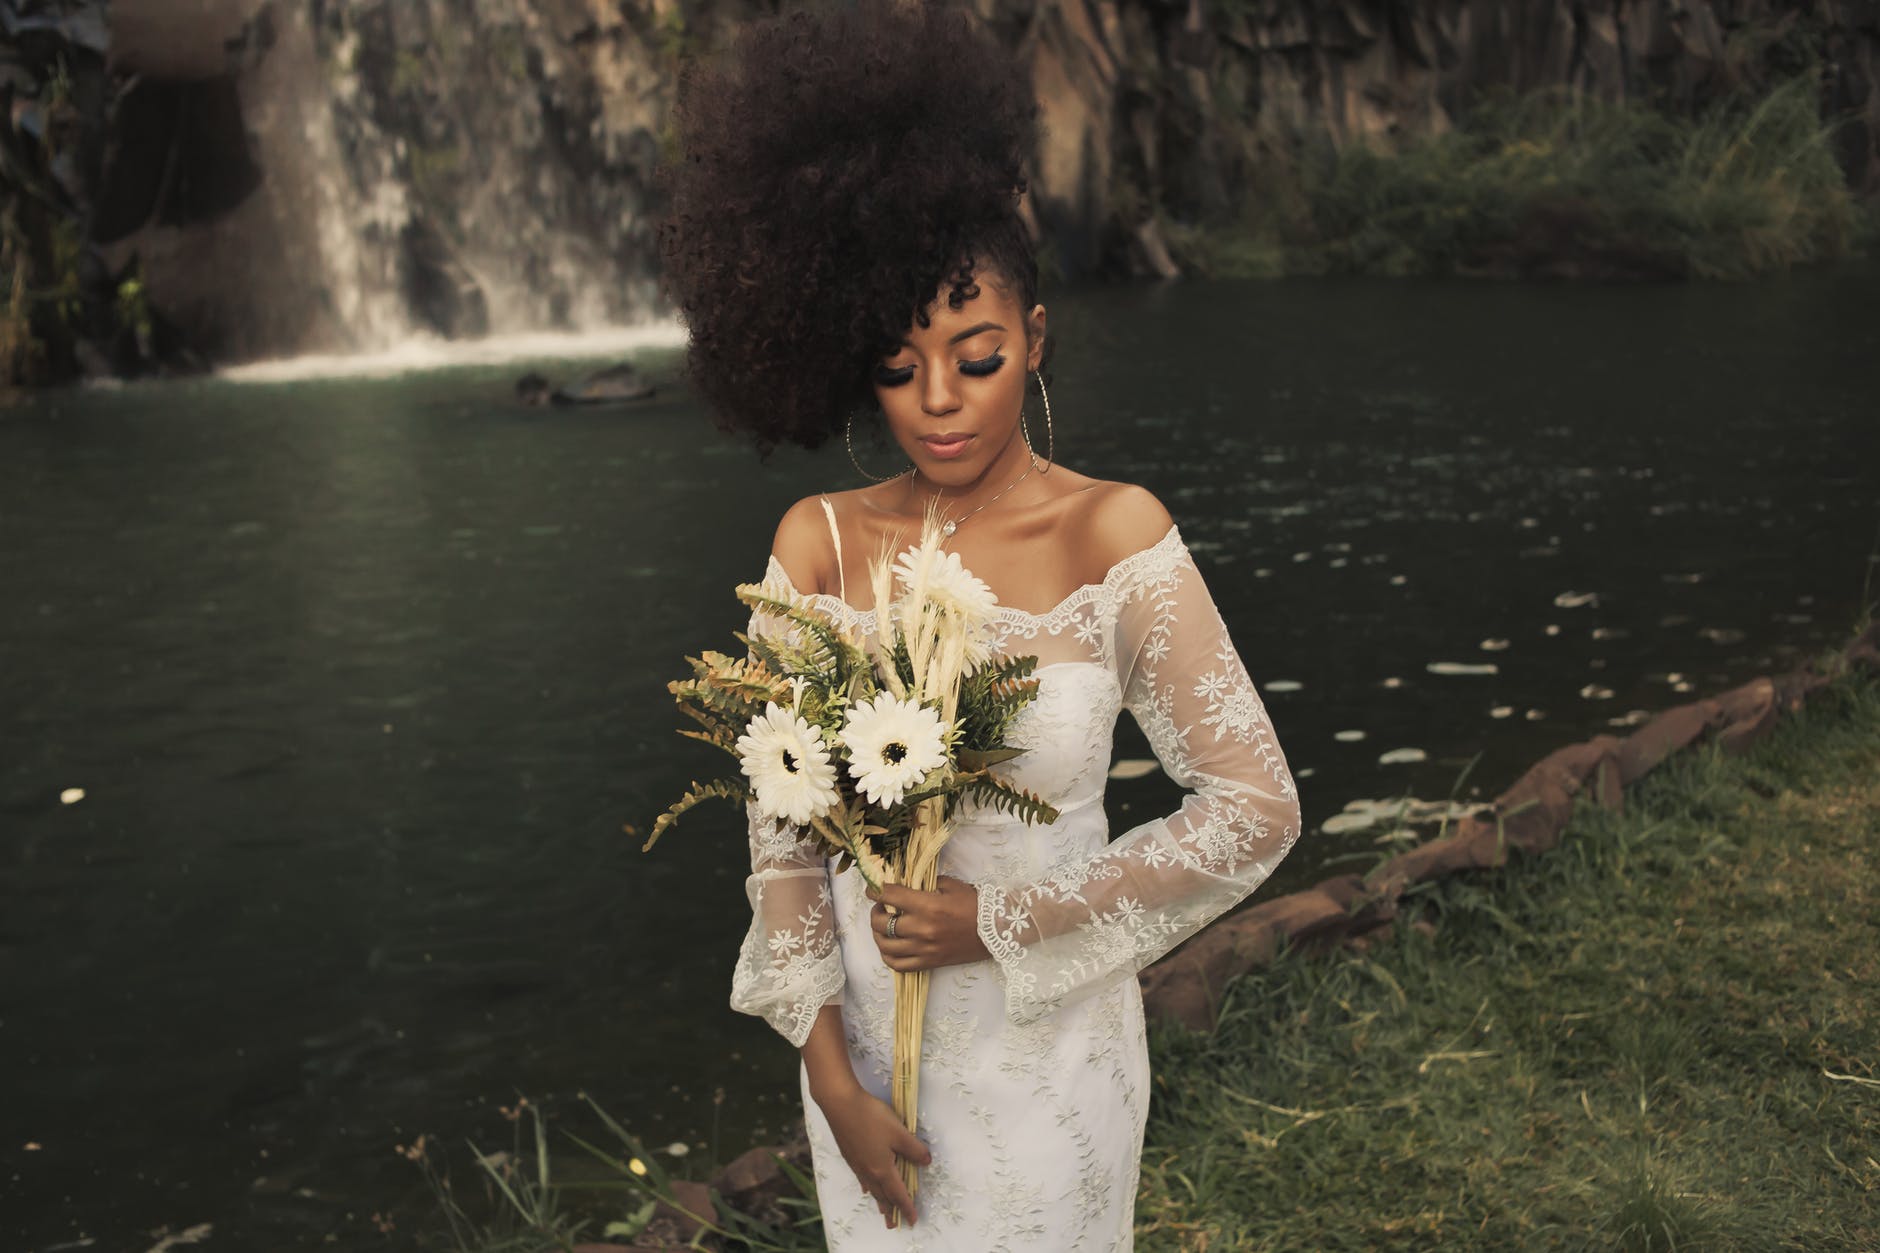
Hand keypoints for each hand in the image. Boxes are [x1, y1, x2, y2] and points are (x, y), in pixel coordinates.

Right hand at [816, 1082, 929, 1228]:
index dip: (907, 1207)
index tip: (912, 1220)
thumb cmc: (871, 1116)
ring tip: (882, 1210)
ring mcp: (857, 1163)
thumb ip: (914, 1149)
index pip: (898, 1193)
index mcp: (882, 1169)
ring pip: (871, 1188)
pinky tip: (866, 1187)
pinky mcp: (850, 1154)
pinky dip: (868, 1186)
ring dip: (879, 1200)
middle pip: (882, 1195)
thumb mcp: (899, 1132)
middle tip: (893, 1224)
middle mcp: (868, 1171)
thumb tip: (926, 1162)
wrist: (840, 1104)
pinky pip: (862, 1178)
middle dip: (890, 1210)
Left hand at [865, 874, 991, 971]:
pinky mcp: (929, 963)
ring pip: (885, 945)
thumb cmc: (975, 905)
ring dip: (878, 933)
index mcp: (927, 906)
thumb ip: (925, 884)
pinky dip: (888, 955)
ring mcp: (924, 949)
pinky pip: (898, 965)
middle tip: (881, 906)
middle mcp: (922, 929)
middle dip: (876, 912)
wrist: (996, 931)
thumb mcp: (951, 885)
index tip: (873, 889)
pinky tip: (890, 946)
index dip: (876, 890)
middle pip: (882, 923)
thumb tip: (905, 884)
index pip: (890, 896)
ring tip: (883, 926)